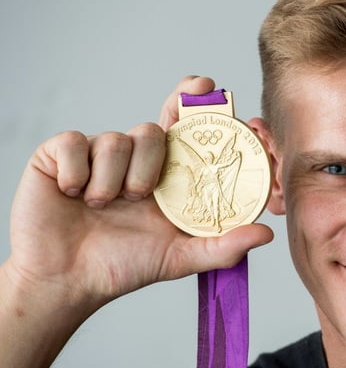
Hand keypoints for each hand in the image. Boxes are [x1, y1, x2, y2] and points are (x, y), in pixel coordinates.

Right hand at [0, 76, 273, 367]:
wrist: (66, 280)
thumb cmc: (122, 266)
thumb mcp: (179, 258)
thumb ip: (223, 245)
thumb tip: (267, 233)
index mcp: (164, 174)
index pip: (184, 128)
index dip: (195, 103)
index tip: (206, 88)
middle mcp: (133, 158)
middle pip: (155, 127)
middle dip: (152, 157)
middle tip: (144, 192)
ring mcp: (95, 153)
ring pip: (118, 139)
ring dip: (114, 181)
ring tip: (103, 207)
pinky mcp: (57, 154)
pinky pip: (75, 144)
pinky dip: (78, 175)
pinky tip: (74, 196)